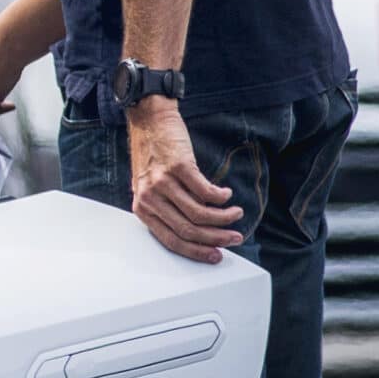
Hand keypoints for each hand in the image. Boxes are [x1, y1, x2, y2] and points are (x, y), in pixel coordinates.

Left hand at [126, 103, 243, 263]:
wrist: (149, 122)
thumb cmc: (153, 156)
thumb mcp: (151, 188)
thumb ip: (167, 209)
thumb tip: (200, 233)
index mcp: (142, 208)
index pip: (170, 240)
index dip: (196, 251)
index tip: (216, 255)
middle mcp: (150, 198)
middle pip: (187, 230)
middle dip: (216, 239)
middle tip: (235, 238)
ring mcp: (163, 182)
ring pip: (199, 214)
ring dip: (223, 218)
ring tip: (236, 214)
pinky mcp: (178, 167)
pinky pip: (205, 192)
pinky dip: (221, 198)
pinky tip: (227, 196)